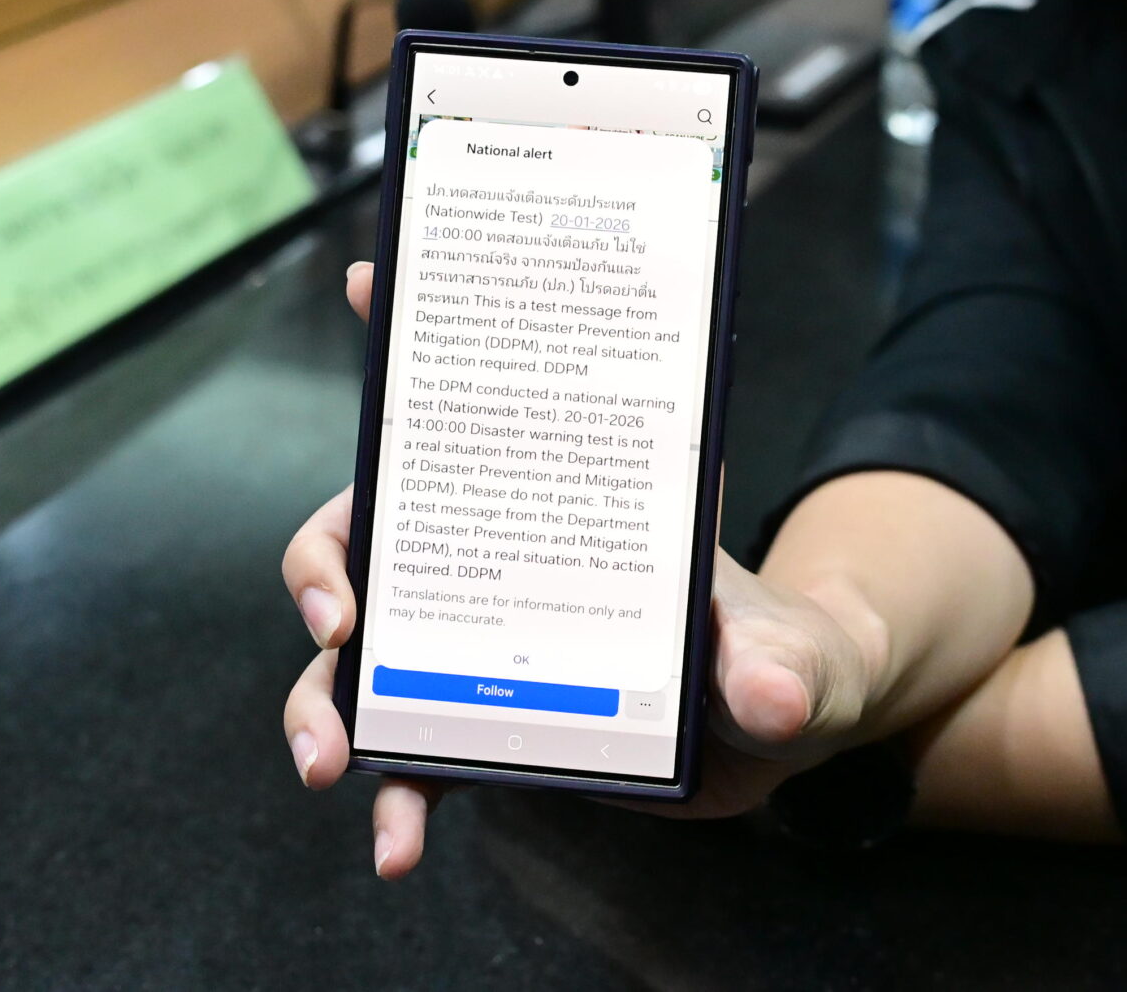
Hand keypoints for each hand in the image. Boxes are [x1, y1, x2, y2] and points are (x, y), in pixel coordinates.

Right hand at [279, 263, 884, 877]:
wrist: (790, 738)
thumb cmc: (794, 655)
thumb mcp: (803, 651)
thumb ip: (788, 663)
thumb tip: (766, 693)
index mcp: (567, 504)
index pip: (485, 405)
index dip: (420, 339)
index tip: (371, 278)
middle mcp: (503, 562)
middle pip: (367, 540)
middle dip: (323, 575)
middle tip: (338, 629)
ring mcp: (481, 647)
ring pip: (358, 664)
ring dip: (323, 709)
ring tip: (335, 768)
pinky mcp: (486, 729)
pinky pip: (408, 761)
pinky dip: (392, 803)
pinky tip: (396, 848)